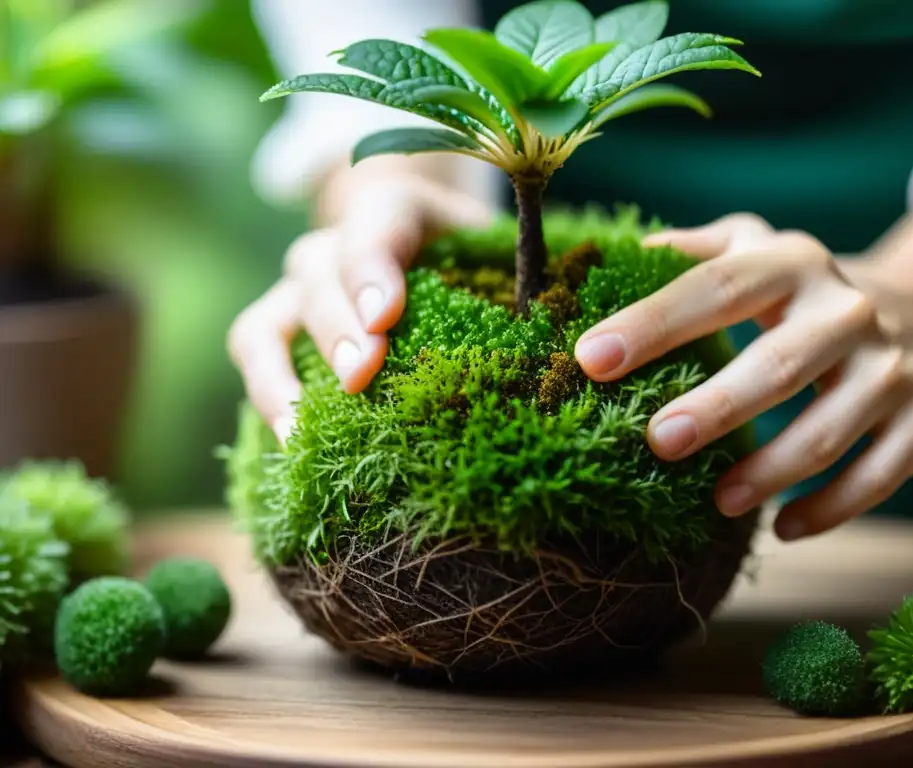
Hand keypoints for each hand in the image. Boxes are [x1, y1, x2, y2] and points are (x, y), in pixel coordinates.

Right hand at [228, 161, 492, 443]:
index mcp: (397, 211)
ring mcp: (300, 288)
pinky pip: (254, 348)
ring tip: (306, 423)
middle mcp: (336, 245)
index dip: (373, 266)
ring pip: (271, 316)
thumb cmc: (470, 264)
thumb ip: (519, 277)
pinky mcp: (279, 324)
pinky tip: (294, 439)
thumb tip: (566, 348)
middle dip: (339, 327)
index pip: (378, 220)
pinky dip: (267, 392)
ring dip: (285, 370)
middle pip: (320, 274)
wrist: (422, 253)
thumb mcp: (497, 254)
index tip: (386, 316)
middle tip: (360, 373)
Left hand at [574, 183, 912, 540]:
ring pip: (830, 431)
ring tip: (719, 500)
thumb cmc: (817, 291)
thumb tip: (628, 254)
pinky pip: (877, 477)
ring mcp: (895, 370)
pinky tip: (783, 527)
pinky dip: (830, 508)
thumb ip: (702, 251)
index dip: (652, 322)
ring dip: (771, 472)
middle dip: (717, 406)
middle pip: (779, 364)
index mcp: (796, 264)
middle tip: (658, 441)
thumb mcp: (769, 250)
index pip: (718, 288)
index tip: (591, 358)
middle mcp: (850, 311)